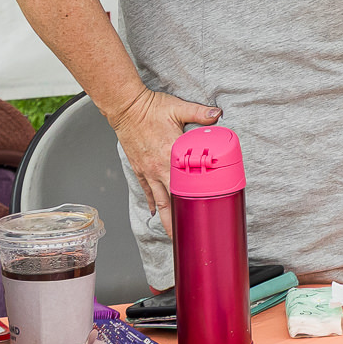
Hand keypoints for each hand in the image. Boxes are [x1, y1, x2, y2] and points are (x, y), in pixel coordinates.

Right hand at [106, 87, 220, 232]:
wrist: (125, 107)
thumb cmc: (150, 108)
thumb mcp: (178, 108)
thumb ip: (200, 113)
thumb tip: (218, 114)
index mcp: (171, 156)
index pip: (184, 186)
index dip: (192, 204)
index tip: (199, 218)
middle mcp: (158, 168)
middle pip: (170, 202)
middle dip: (176, 222)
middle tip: (184, 237)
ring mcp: (147, 170)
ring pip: (158, 200)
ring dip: (164, 218)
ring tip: (170, 233)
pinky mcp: (138, 167)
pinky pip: (146, 189)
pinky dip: (152, 201)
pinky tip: (156, 211)